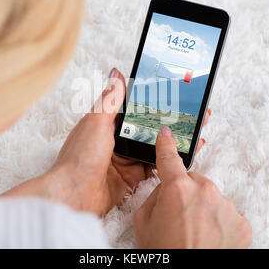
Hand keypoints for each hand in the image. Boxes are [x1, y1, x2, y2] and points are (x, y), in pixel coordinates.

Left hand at [2, 68, 209, 216]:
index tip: (174, 95)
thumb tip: (116, 72)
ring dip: (172, 142)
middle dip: (170, 122)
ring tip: (195, 131)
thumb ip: (110, 99)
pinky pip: (154, 169)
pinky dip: (168, 163)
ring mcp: (125, 161)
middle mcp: (117, 142)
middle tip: (192, 114)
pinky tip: (184, 154)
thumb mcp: (97, 121)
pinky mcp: (132, 179)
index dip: (155, 102)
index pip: (135, 109)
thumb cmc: (79, 157)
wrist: (73, 195)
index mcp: (107, 125)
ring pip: (154, 148)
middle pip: (149, 129)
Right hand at [133, 126, 251, 248]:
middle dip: (186, 194)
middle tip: (178, 218)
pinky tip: (210, 240)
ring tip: (194, 235)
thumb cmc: (165, 252)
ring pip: (211, 199)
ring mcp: (226, 206)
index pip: (169, 158)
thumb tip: (165, 189)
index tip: (167, 133)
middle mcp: (205, 191)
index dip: (166, 144)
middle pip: (193, 182)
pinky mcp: (242, 222)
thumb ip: (154, 197)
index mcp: (177, 189)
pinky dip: (219, 224)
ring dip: (203, 210)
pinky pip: (227, 215)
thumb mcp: (144, 223)